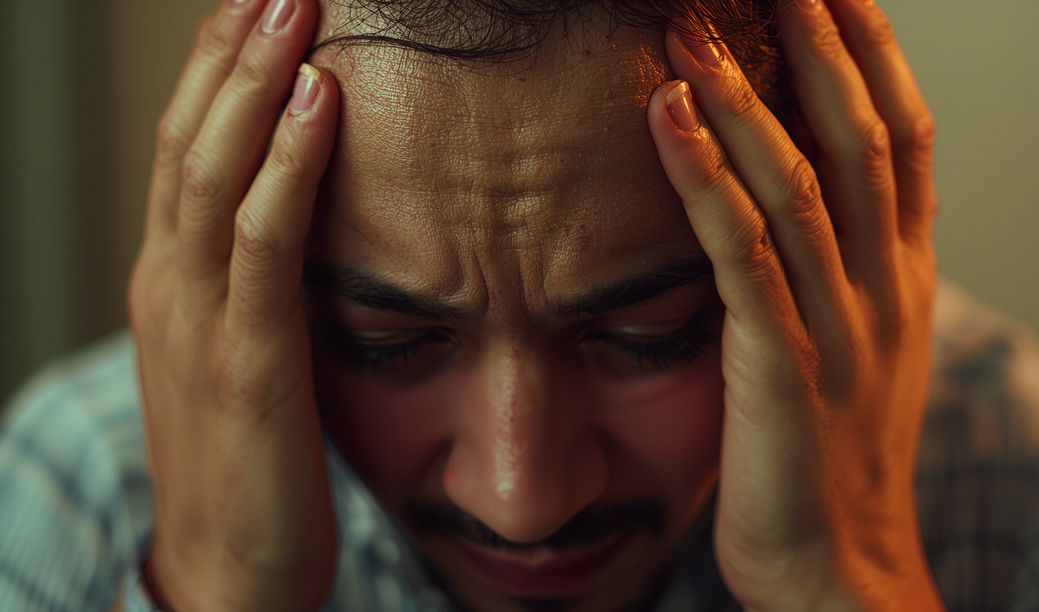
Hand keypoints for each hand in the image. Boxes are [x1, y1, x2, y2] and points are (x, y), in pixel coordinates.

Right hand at [127, 0, 339, 608]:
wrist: (227, 572)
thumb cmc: (248, 461)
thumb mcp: (242, 352)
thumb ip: (259, 284)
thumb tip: (309, 221)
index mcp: (172, 279)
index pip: (189, 149)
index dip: (219, 70)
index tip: (259, 7)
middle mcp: (170, 284)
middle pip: (192, 140)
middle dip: (232, 50)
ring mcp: (198, 321)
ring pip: (214, 175)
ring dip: (254, 81)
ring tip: (293, 6)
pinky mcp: (247, 364)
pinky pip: (264, 247)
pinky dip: (288, 168)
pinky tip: (320, 104)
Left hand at [647, 0, 941, 609]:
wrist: (839, 565)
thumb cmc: (828, 454)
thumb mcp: (854, 348)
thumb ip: (833, 272)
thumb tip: (788, 200)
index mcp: (902, 278)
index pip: (904, 141)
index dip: (874, 56)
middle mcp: (884, 289)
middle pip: (865, 140)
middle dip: (823, 46)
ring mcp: (841, 328)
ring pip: (805, 186)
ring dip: (750, 99)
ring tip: (692, 30)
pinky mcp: (782, 369)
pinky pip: (745, 258)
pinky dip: (708, 183)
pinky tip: (669, 121)